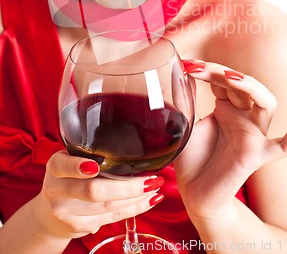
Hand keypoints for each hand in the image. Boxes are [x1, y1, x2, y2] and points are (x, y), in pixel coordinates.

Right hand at [34, 151, 163, 238]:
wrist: (50, 215)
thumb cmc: (67, 178)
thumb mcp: (68, 160)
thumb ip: (86, 152)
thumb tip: (129, 140)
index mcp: (55, 167)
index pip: (63, 165)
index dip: (78, 167)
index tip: (95, 166)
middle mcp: (57, 190)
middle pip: (92, 190)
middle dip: (126, 186)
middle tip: (150, 178)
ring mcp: (68, 213)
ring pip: (107, 206)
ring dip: (136, 197)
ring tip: (156, 185)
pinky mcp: (80, 227)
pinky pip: (113, 217)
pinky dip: (135, 208)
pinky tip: (150, 199)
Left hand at [174, 60, 286, 220]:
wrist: (193, 193)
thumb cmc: (191, 158)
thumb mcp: (186, 123)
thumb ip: (188, 100)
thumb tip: (183, 72)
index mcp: (226, 107)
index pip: (223, 79)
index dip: (207, 69)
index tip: (186, 64)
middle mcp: (242, 117)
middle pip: (241, 85)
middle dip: (220, 72)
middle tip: (196, 68)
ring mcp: (252, 134)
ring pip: (266, 104)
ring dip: (250, 86)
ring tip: (230, 77)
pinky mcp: (256, 155)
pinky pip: (283, 146)